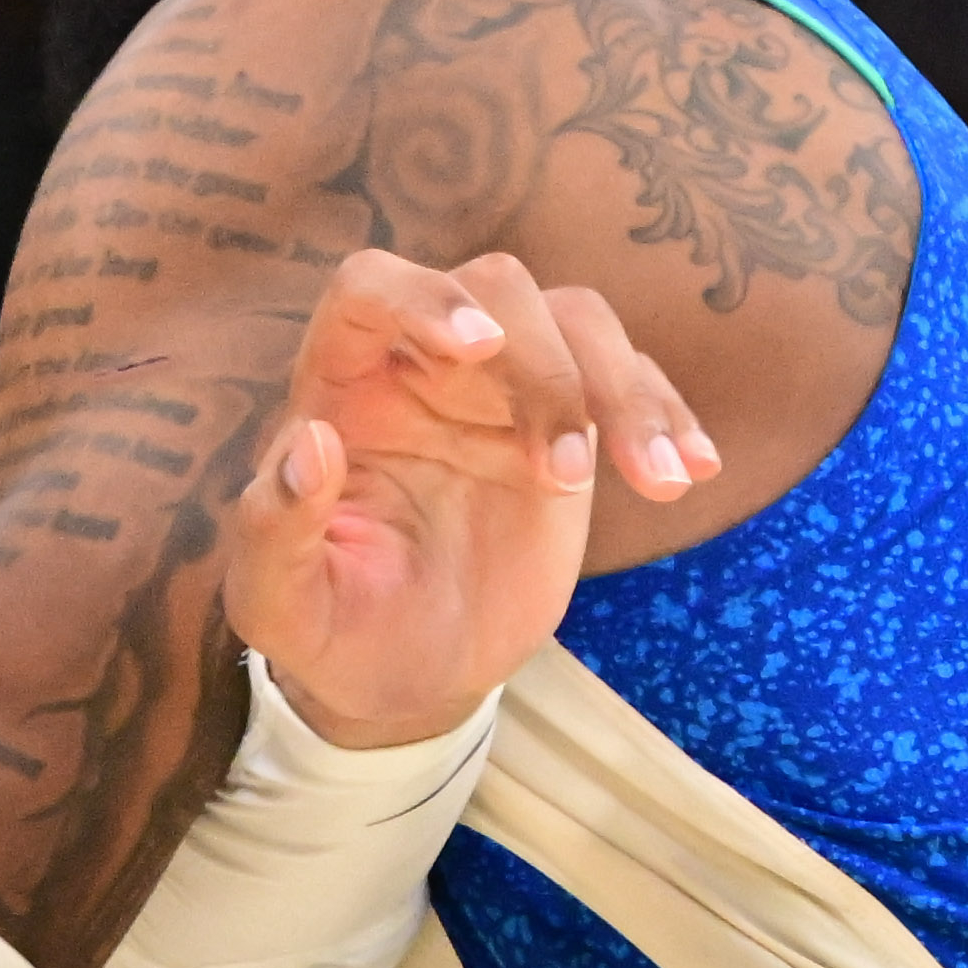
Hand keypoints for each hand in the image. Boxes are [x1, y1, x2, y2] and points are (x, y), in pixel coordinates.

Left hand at [226, 249, 709, 748]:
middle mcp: (424, 368)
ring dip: (624, 391)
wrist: (403, 678)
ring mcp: (502, 392)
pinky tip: (692, 472)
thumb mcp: (278, 604)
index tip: (478, 348)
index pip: (371, 289)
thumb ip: (276, 529)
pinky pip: (629, 385)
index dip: (422, 298)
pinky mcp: (569, 427)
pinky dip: (667, 418)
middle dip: (544, 367)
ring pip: (577, 324)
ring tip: (656, 478)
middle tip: (565, 475)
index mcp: (342, 384)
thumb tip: (311, 445)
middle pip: (498, 289)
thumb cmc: (328, 627)